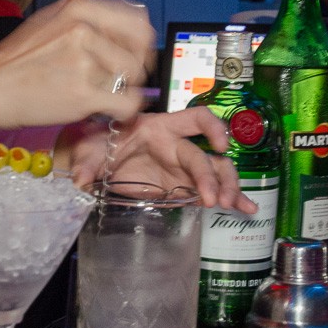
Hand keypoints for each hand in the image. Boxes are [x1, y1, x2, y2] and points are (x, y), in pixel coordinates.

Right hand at [0, 0, 154, 143]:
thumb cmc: (18, 58)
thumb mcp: (52, 20)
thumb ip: (90, 19)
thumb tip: (131, 26)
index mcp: (79, 8)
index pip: (138, 20)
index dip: (141, 41)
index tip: (134, 54)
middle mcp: (84, 30)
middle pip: (139, 52)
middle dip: (135, 69)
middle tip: (120, 80)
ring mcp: (84, 62)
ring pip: (133, 80)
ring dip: (123, 91)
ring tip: (101, 94)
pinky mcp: (83, 95)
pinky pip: (127, 105)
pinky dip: (124, 112)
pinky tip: (108, 111)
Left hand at [57, 109, 256, 214]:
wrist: (96, 163)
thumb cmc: (99, 145)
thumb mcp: (89, 148)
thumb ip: (86, 161)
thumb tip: (80, 178)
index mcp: (161, 128)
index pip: (195, 118)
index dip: (212, 127)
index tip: (220, 144)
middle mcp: (178, 146)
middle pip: (204, 157)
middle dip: (213, 176)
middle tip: (214, 199)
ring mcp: (183, 169)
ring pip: (216, 173)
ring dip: (228, 187)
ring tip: (232, 206)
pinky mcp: (184, 188)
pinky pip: (212, 191)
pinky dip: (232, 198)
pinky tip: (247, 209)